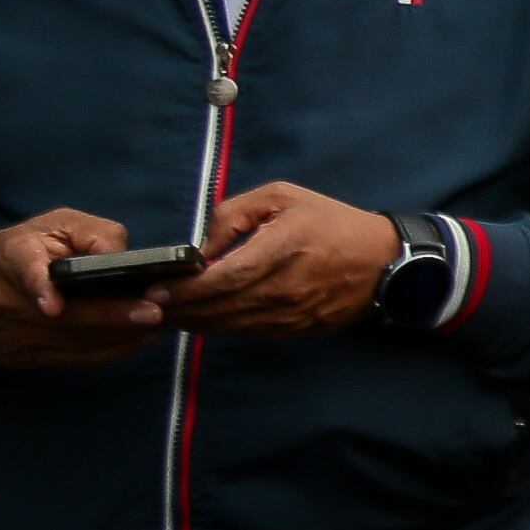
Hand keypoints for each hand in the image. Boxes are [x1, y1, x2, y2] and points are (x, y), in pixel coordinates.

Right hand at [0, 211, 171, 366]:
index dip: (39, 287)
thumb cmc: (35, 245)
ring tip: (156, 325)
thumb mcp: (58, 225)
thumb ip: (92, 233)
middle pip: (58, 316)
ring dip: (116, 336)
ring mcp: (11, 332)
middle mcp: (5, 299)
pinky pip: (70, 358)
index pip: (24, 269)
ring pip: (69, 340)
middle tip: (153, 312)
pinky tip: (137, 339)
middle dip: (108, 315)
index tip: (54, 307)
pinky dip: (108, 350)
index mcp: (12, 256)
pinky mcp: (22, 356)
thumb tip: (121, 255)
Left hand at [166, 184, 400, 339]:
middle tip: (148, 304)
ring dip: (193, 321)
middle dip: (179, 309)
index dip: (185, 288)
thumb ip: (233, 214)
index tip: (155, 289)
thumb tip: (201, 250)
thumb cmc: (330, 222)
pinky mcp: (292, 331)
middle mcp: (284, 288)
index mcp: (283, 248)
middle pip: (218, 308)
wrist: (381, 261)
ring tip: (169, 312)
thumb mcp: (283, 197)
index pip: (223, 278)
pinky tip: (203, 316)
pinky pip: (245, 332)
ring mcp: (289, 315)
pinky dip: (219, 326)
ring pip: (227, 326)